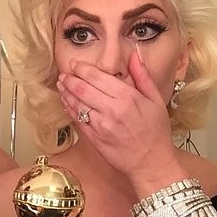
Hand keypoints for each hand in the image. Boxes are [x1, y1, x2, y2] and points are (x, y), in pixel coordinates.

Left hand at [57, 50, 183, 194]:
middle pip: (82, 88)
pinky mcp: (95, 138)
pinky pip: (78, 120)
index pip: (97, 77)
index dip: (82, 69)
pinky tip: (66, 102)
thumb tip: (134, 54)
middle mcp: (112, 110)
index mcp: (127, 97)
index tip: (75, 64)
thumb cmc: (156, 131)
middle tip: (64, 74)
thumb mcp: (155, 100)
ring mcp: (101, 125)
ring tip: (61, 85)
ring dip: (66, 92)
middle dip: (70, 79)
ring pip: (77, 104)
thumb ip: (143, 76)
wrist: (152, 162)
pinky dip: (69, 109)